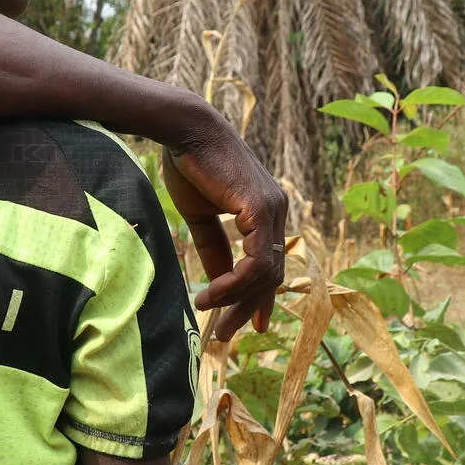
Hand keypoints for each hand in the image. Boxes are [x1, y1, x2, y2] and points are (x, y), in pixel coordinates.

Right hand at [160, 117, 287, 341]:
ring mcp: (274, 210)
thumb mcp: (202, 217)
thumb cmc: (191, 166)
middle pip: (272, 274)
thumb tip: (216, 282)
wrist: (186, 131)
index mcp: (266, 212)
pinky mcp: (261, 209)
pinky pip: (256, 261)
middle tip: (224, 333)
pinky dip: (235, 283)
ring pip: (266, 272)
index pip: (270, 263)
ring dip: (236, 299)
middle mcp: (278, 211)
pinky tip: (212, 292)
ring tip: (206, 308)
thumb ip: (214, 248)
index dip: (260, 297)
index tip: (248, 324)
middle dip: (248, 307)